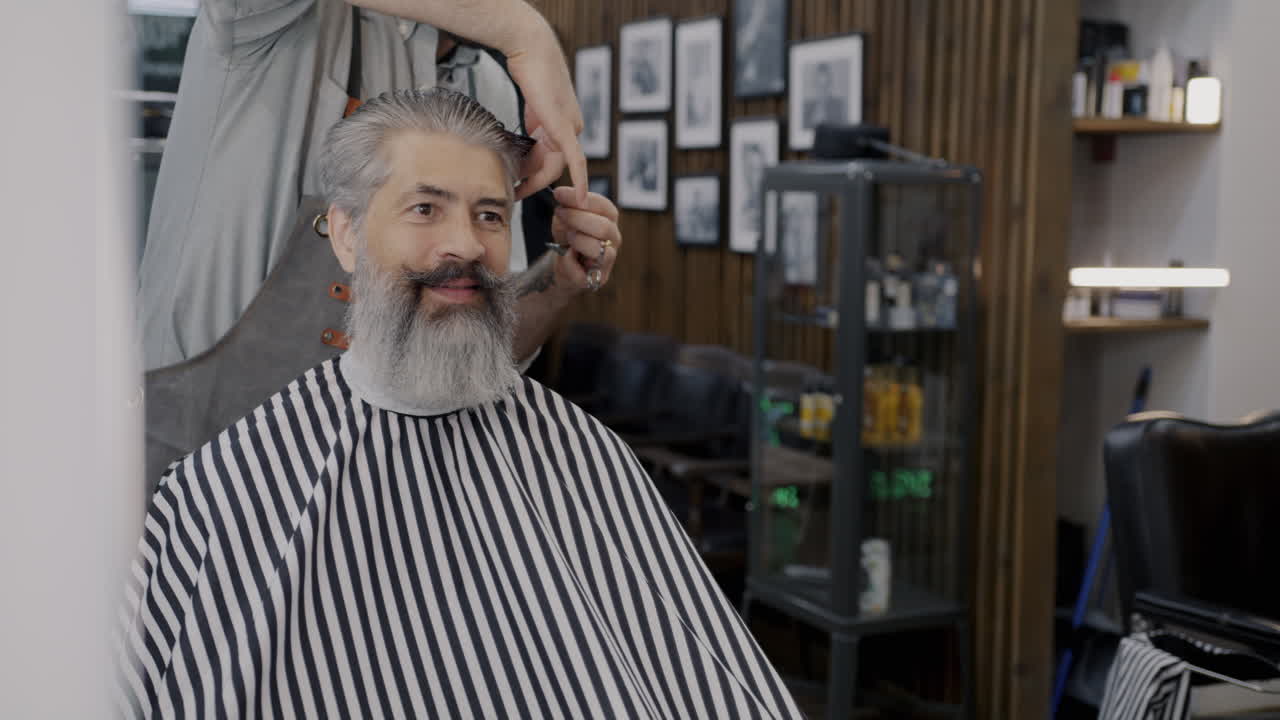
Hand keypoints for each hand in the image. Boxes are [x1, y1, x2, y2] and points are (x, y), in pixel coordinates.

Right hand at [503, 16, 587, 204]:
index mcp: (564, 124)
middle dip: (533, 181)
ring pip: (556, 166)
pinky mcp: (566, 127)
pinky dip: (580, 179)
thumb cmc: (530, 72)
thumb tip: (525, 149)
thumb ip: (534, 130)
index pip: (551, 157)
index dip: (535, 175)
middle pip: (552, 166)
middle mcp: (572, 128)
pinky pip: (575, 160)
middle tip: (515, 194)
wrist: (531, 51)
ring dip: (538, 181)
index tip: (521, 186)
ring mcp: (571, 128)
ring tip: (518, 190)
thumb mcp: (532, 109)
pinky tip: (581, 197)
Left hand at [549, 186, 619, 292]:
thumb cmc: (568, 236)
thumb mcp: (564, 217)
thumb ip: (566, 206)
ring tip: (568, 237)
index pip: (603, 206)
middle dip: (578, 218)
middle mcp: (614, 239)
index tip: (559, 194)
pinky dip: (568, 262)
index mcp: (610, 220)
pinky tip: (565, 255)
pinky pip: (581, 272)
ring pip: (598, 249)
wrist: (564, 263)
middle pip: (604, 227)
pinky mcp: (598, 279)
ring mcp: (608, 260)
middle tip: (560, 213)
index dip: (581, 199)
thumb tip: (563, 195)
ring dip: (577, 240)